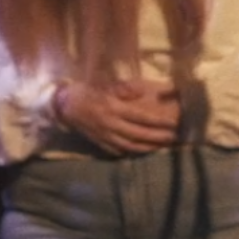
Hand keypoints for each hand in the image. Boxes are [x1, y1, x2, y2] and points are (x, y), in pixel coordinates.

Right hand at [56, 79, 179, 153]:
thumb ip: (125, 89)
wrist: (64, 105)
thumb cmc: (89, 92)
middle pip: (138, 134)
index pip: (140, 117)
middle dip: (157, 137)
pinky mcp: (99, 143)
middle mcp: (110, 124)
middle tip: (173, 138)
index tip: (173, 123)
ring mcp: (104, 136)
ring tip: (162, 147)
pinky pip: (117, 151)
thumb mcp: (106, 86)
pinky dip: (131, 152)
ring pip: (129, 146)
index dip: (158, 121)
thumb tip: (143, 92)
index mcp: (113, 108)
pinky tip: (142, 152)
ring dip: (147, 148)